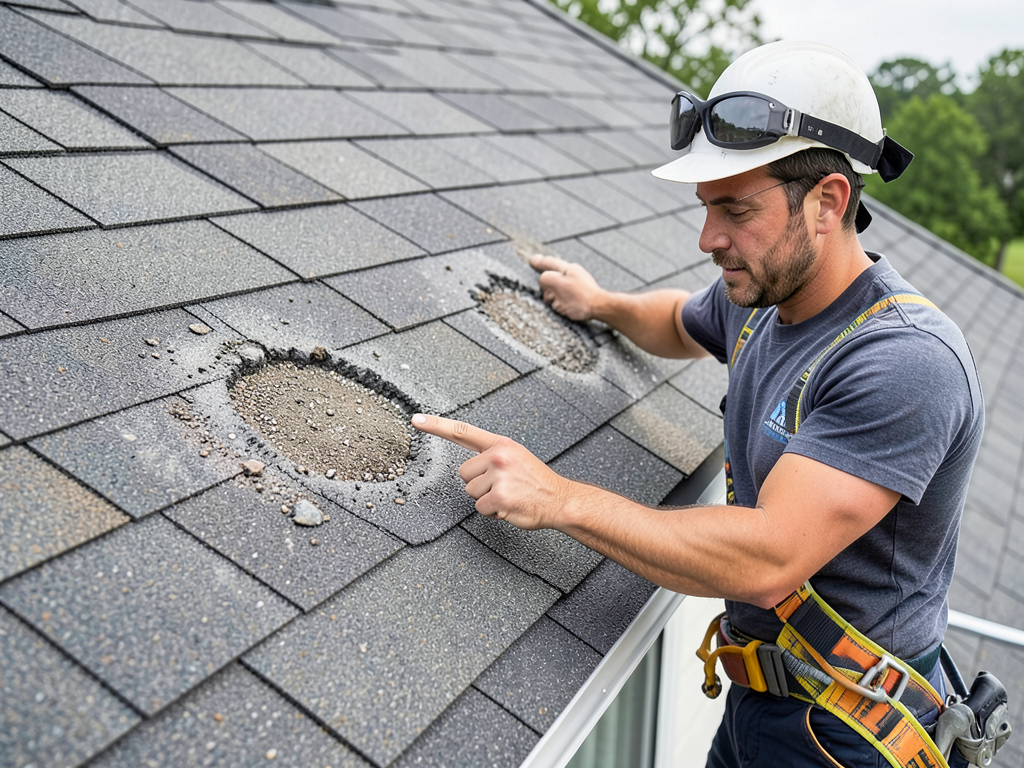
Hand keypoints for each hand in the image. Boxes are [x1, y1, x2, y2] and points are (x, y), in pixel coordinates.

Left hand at [411, 413, 572, 529]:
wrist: (560, 500)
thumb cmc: (537, 482)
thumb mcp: (517, 457)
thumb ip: (492, 456)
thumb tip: (471, 466)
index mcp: (501, 444)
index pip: (462, 432)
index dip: (436, 425)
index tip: (416, 420)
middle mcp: (498, 456)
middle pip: (464, 473)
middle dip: (479, 483)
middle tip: (503, 486)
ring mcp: (499, 476)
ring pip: (471, 492)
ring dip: (487, 498)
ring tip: (509, 495)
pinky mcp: (498, 497)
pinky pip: (480, 507)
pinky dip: (492, 511)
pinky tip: (509, 505)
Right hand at [529, 254, 602, 321]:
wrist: (599, 307)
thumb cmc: (581, 297)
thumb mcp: (559, 284)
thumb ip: (546, 278)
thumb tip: (543, 281)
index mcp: (568, 269)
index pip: (550, 263)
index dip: (540, 262)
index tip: (532, 260)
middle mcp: (572, 275)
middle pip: (551, 279)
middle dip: (549, 290)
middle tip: (553, 297)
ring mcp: (575, 286)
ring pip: (556, 292)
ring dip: (556, 300)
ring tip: (563, 304)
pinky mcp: (578, 296)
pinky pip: (563, 300)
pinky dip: (562, 304)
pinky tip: (567, 308)